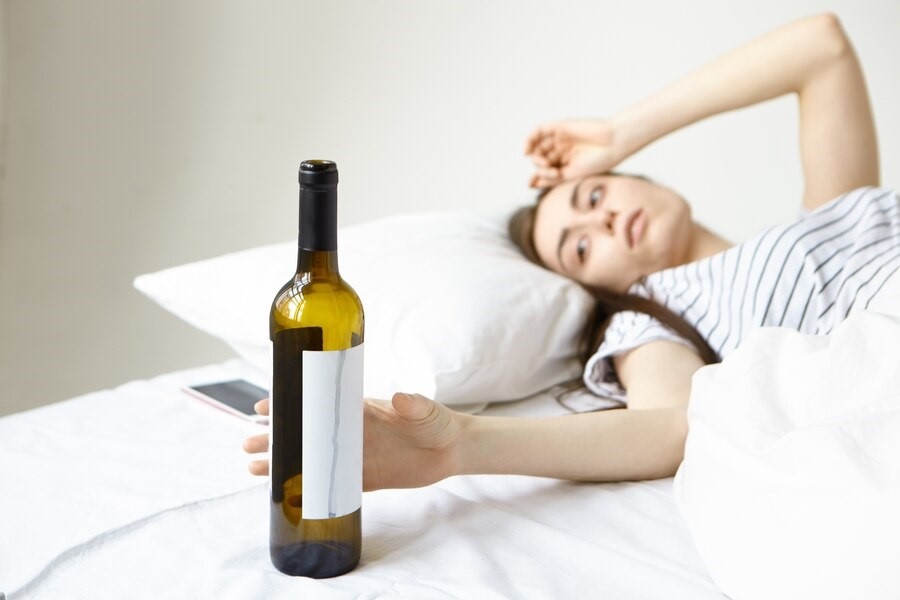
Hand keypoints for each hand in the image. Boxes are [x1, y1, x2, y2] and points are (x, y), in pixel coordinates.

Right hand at [242, 393, 466, 490]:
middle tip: (247, 443)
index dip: (289, 404)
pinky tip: (285, 495)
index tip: (262, 406)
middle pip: (304, 433)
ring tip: (253, 469)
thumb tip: (399, 398)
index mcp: (357, 410)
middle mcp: (349, 432)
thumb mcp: (424, 410)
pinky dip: (307, 489)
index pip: (316, 403)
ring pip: (310, 459)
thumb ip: (412, 405)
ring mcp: (353, 456)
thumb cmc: (435, 422)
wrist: (451, 451)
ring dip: (283, 463)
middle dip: (275, 437)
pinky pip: (328, 485)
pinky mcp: (362, 479)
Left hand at [525, 119, 619, 187]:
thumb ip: (551, 179)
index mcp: (566, 162)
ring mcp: (560, 137)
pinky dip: (529, 139)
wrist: (613, 143)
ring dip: (535, 157)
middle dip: (540, 167)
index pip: (545, 170)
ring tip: (544, 163)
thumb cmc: (599, 161)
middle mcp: (562, 149)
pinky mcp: (559, 126)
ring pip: (538, 146)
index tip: (530, 184)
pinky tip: (526, 151)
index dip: (536, 176)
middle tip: (551, 171)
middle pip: (540, 159)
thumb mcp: (572, 174)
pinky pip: (538, 131)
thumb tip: (532, 184)